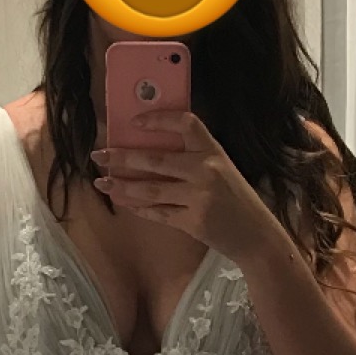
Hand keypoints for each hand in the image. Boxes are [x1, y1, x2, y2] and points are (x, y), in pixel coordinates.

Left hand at [92, 109, 278, 264]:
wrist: (256, 235)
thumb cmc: (236, 200)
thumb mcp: (222, 169)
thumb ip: (194, 159)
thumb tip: (150, 151)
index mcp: (214, 151)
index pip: (186, 123)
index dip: (159, 119)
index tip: (135, 121)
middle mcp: (206, 170)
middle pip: (156, 158)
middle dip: (122, 156)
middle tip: (99, 155)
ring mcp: (198, 197)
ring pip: (151, 188)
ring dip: (122, 185)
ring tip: (102, 182)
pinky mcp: (192, 221)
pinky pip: (158, 212)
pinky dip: (139, 207)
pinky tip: (123, 202)